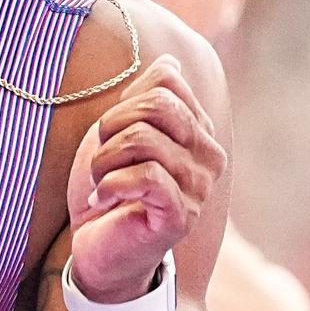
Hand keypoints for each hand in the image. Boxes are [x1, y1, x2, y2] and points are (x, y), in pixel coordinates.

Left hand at [66, 54, 225, 302]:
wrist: (99, 249)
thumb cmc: (109, 189)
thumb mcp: (120, 133)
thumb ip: (146, 97)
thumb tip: (169, 60)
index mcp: (199, 131)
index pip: (166, 82)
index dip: (124, 103)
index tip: (113, 135)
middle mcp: (209, 156)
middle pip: (156, 105)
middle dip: (112, 127)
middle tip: (103, 160)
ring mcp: (199, 187)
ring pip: (143, 140)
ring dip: (104, 161)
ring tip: (103, 183)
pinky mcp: (181, 215)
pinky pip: (144, 176)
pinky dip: (110, 184)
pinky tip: (104, 201)